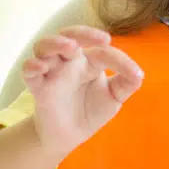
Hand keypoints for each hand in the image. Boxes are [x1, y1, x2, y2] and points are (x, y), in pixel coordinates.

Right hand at [22, 25, 143, 157]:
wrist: (69, 136)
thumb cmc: (92, 110)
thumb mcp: (113, 97)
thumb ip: (126, 84)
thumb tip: (139, 74)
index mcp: (90, 60)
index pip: (102, 51)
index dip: (118, 59)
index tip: (133, 74)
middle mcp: (70, 62)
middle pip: (68, 35)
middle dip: (81, 32)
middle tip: (101, 40)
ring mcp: (52, 73)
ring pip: (44, 47)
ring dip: (54, 43)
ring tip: (69, 47)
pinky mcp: (38, 88)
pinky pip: (28, 72)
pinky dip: (31, 66)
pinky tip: (40, 67)